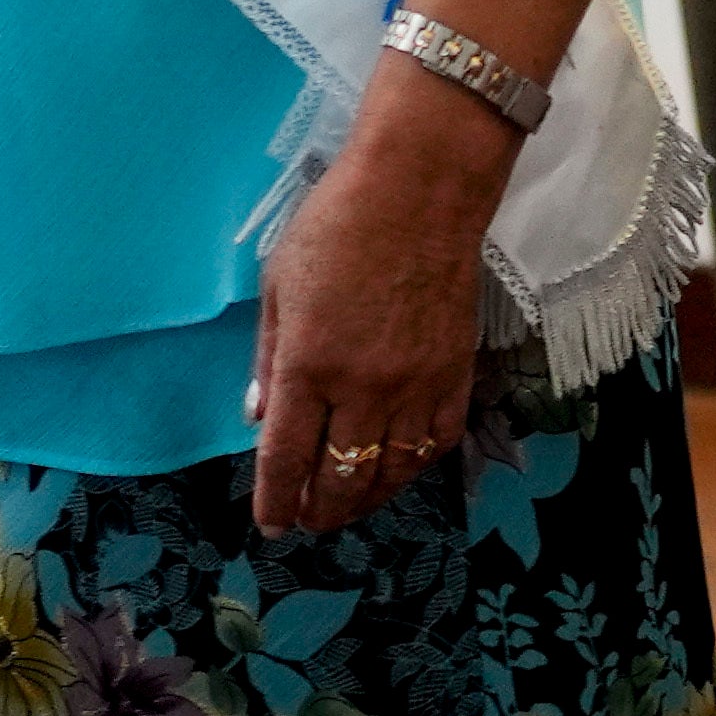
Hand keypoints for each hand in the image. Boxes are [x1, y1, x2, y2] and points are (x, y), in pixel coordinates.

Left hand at [250, 83, 515, 540]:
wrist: (421, 190)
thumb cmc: (336, 225)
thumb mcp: (278, 286)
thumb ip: (268, 359)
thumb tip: (259, 418)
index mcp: (309, 366)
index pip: (287, 460)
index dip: (275, 501)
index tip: (271, 524)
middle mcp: (363, 389)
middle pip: (340, 481)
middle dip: (318, 513)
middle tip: (305, 520)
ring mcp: (416, 385)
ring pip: (393, 473)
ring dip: (366, 500)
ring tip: (348, 506)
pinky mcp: (456, 373)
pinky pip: (437, 441)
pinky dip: (414, 466)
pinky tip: (397, 467)